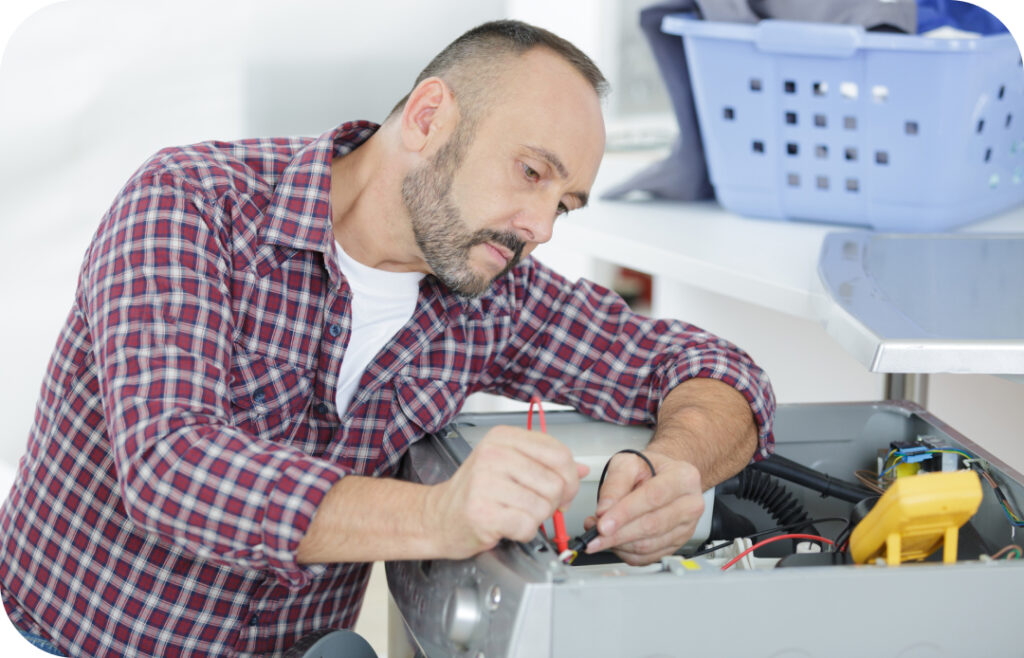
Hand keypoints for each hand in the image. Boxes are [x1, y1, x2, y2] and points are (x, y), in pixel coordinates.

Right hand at [425, 425, 588, 558]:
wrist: (436, 518)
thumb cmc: (474, 493)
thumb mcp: (509, 467)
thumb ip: (546, 465)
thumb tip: (581, 469)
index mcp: (503, 438)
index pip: (559, 453)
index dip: (569, 477)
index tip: (562, 489)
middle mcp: (494, 455)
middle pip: (556, 482)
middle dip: (552, 502)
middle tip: (532, 505)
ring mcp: (486, 483)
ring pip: (544, 506)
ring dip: (535, 519)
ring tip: (513, 514)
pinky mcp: (483, 512)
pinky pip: (527, 526)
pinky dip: (523, 533)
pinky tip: (506, 526)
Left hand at [583, 450, 703, 565]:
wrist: (664, 477)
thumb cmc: (649, 469)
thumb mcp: (628, 463)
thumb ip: (615, 484)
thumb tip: (604, 510)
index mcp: (683, 477)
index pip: (653, 497)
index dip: (625, 513)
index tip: (603, 523)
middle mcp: (690, 504)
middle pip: (652, 525)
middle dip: (618, 534)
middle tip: (595, 535)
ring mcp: (686, 527)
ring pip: (649, 545)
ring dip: (619, 544)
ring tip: (600, 536)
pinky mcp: (677, 544)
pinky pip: (649, 556)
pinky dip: (626, 553)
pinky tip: (614, 542)